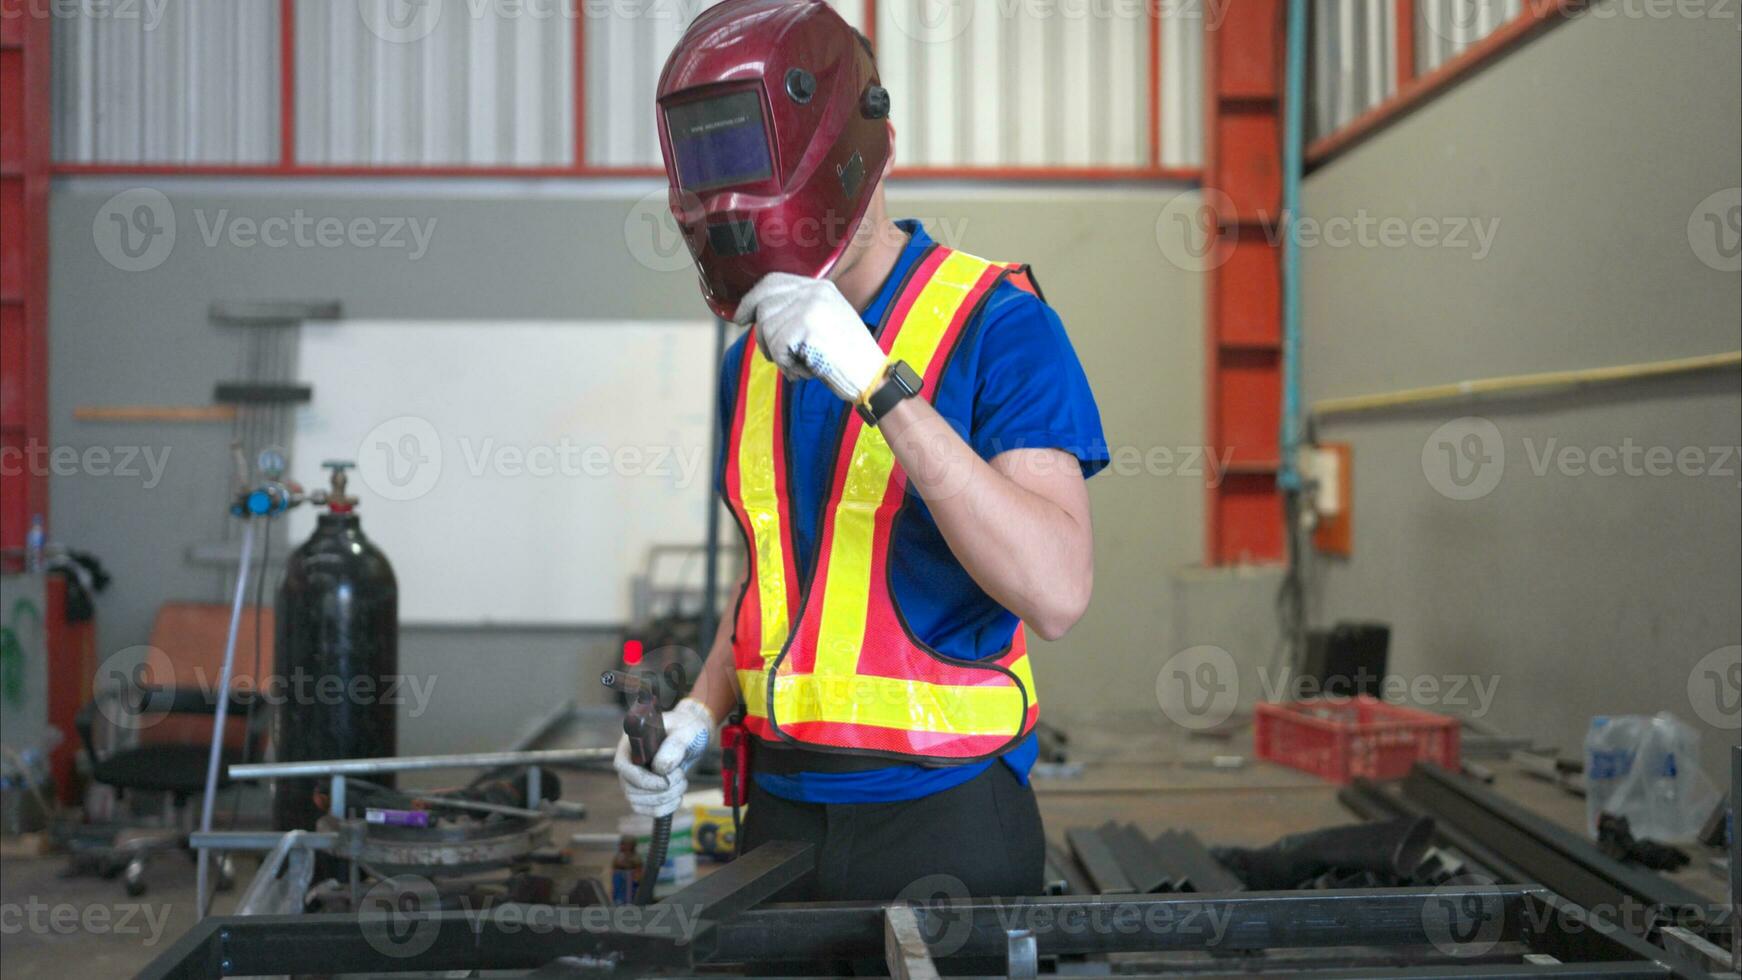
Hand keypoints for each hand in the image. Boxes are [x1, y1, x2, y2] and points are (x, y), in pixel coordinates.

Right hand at [614, 698, 714, 817]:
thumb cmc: (687, 727)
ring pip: (638, 802)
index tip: (665, 782)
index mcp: (632, 741)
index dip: (641, 779)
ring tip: (682, 782)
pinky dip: (665, 808)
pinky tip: (678, 796)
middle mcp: (629, 761)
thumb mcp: (685, 730)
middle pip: (629, 788)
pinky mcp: (645, 792)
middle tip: (681, 777)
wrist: (693, 736)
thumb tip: (659, 768)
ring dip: (664, 799)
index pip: (622, 766)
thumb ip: (674, 745)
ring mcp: (635, 778)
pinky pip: (647, 810)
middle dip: (659, 791)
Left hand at [735, 273, 887, 402]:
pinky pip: (776, 347)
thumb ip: (797, 312)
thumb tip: (759, 314)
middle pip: (764, 305)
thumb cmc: (848, 358)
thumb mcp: (826, 322)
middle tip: (774, 356)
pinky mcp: (806, 327)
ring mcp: (810, 307)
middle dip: (762, 335)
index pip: (773, 281)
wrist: (871, 376)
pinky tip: (806, 370)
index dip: (752, 299)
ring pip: (767, 329)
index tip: (740, 318)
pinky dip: (786, 365)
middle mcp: (814, 291)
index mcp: (820, 287)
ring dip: (778, 355)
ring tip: (802, 364)